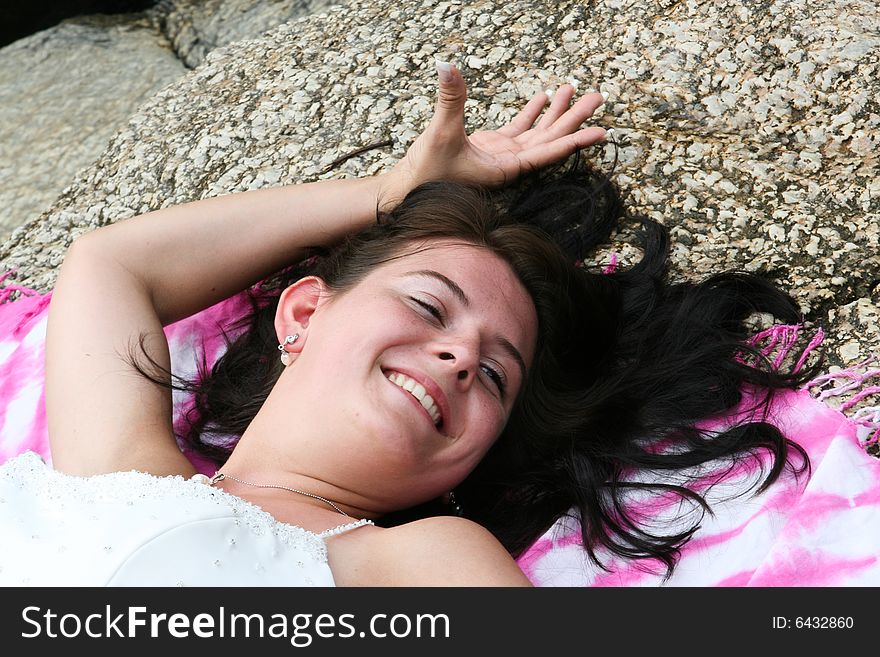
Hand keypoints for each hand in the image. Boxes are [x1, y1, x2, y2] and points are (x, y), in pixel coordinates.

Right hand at [385, 60, 607, 196]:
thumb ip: (449, 99)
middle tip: (598, 97)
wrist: (408, 190)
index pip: (547, 154)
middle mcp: (510, 164)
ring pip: (537, 133)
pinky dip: (532, 114)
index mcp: (506, 169)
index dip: (574, 141)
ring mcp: (501, 155)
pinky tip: (544, 98)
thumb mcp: (441, 133)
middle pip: (550, 140)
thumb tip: (447, 65)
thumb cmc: (426, 173)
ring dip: (556, 113)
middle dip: (574, 118)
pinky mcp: (490, 148)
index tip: (600, 131)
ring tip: (575, 91)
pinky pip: (519, 130)